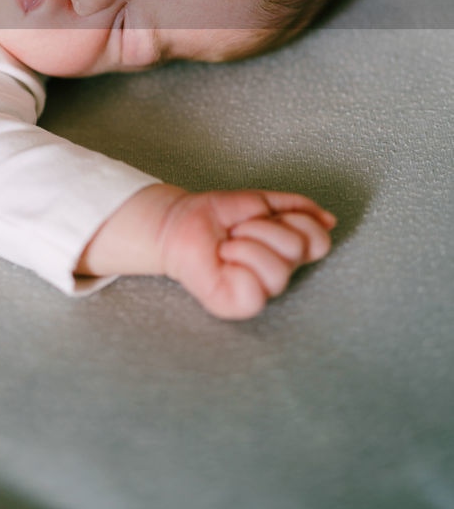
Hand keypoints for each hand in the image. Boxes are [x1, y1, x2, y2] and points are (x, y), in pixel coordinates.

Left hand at [158, 189, 336, 319]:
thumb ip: (296, 208)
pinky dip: (236, 267)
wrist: (180, 221)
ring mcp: (259, 292)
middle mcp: (279, 273)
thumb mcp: (262, 202)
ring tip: (229, 244)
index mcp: (288, 252)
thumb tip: (328, 220)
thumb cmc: (218, 215)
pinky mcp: (236, 305)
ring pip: (277, 273)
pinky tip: (224, 262)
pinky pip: (254, 293)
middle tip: (239, 230)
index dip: (294, 220)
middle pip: (296, 250)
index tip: (265, 215)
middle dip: (262, 229)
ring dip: (246, 246)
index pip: (319, 242)